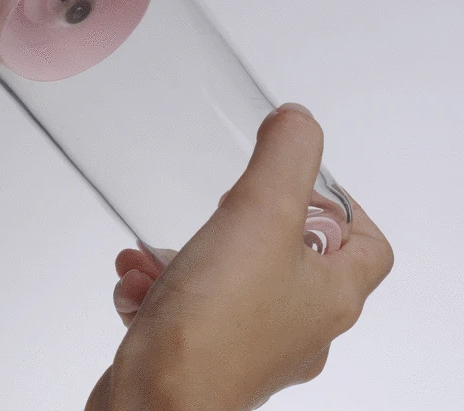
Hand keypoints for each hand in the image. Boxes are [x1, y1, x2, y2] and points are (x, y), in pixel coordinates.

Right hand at [92, 105, 393, 409]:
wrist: (153, 405)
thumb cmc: (214, 324)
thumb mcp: (261, 213)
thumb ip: (286, 156)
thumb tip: (299, 121)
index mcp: (330, 298)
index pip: (368, 247)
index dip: (343, 206)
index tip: (301, 181)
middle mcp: (297, 326)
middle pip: (289, 257)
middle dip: (245, 222)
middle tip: (224, 207)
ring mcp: (249, 344)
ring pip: (229, 281)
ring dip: (188, 254)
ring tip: (156, 250)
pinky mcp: (203, 355)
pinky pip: (189, 307)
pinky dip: (161, 287)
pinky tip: (136, 281)